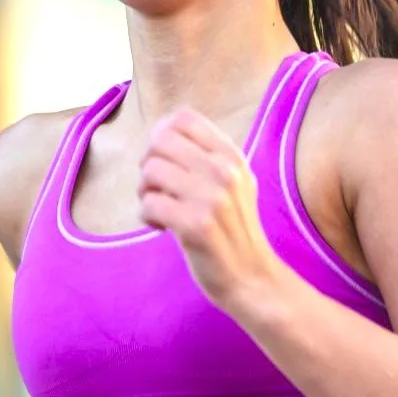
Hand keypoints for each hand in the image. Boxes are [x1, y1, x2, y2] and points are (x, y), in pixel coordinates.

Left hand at [137, 108, 282, 312]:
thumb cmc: (233, 229)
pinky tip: (162, 229)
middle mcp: (224, 171)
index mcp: (232, 157)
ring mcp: (211, 198)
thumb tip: (160, 130)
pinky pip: (148, 204)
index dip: (161, 135)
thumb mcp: (235, 182)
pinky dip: (147, 217)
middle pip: (159, 141)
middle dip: (148, 163)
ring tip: (160, 209)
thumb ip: (207, 155)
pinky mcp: (196, 225)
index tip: (164, 162)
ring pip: (150, 171)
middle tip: (157, 188)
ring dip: (145, 192)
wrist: (253, 278)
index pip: (183, 118)